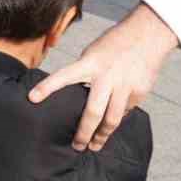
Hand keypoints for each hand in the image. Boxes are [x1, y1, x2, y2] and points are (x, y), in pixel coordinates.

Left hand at [29, 4, 180, 150]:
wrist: (148, 33)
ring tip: (94, 146)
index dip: (47, 87)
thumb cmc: (114, 44)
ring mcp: (124, 86)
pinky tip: (113, 120)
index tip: (32, 98)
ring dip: (102, 136)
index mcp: (90, 63)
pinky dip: (118, 116)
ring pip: (112, 120)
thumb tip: (77, 97)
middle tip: (76, 146)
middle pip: (92, 112)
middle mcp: (106, 76)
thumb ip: (85, 73)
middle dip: (83, 133)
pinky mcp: (139, 92)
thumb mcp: (94, 53)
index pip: (64, 76)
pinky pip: (125, 111)